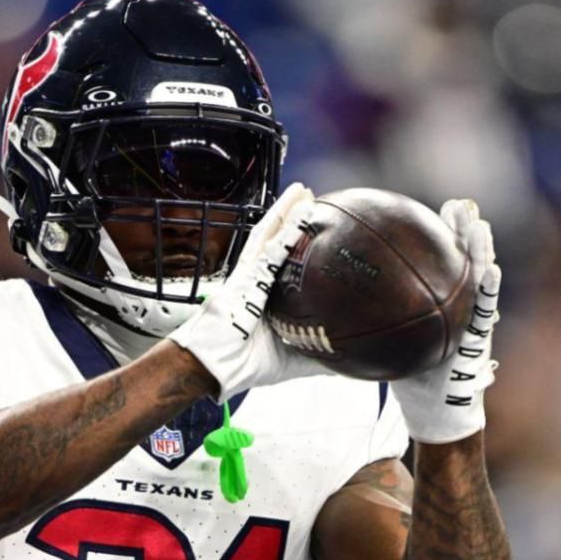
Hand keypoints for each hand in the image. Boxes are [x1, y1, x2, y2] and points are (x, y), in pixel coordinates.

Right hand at [169, 183, 323, 399]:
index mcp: (261, 296)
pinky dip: (287, 227)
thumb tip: (347, 362)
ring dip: (287, 210)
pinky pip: (271, 246)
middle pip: (274, 240)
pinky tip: (301, 210)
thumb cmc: (241, 364)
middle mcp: (254, 279)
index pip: (280, 262)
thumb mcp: (291, 360)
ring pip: (270, 234)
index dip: (293, 242)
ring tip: (303, 191)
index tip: (312, 228)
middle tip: (310, 198)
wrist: (214, 368)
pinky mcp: (246, 276)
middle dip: (290, 217)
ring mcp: (248, 275)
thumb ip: (318, 357)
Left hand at [394, 199, 499, 443]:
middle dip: (465, 231)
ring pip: (483, 277)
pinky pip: (487, 310)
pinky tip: (491, 271)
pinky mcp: (482, 338)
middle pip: (466, 260)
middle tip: (458, 204)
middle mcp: (462, 305)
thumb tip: (330, 303)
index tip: (431, 209)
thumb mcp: (388, 345)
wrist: (436, 413)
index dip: (440, 235)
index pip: (441, 262)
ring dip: (484, 250)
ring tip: (478, 224)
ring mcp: (475, 319)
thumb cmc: (411, 379)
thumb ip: (373, 322)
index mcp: (443, 302)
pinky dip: (491, 289)